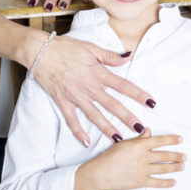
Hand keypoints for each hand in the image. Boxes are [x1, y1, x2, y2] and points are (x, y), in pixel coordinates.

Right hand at [32, 35, 155, 145]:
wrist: (40, 51)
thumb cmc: (65, 47)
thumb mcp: (91, 48)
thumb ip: (110, 56)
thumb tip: (128, 56)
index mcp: (98, 73)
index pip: (123, 85)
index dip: (138, 94)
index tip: (151, 102)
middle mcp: (88, 86)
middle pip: (112, 104)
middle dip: (127, 117)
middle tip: (140, 128)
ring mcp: (75, 96)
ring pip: (94, 115)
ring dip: (107, 128)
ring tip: (119, 139)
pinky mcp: (62, 101)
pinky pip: (71, 119)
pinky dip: (78, 131)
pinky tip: (86, 142)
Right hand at [74, 128, 182, 189]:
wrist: (100, 174)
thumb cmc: (109, 157)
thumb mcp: (124, 143)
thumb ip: (138, 138)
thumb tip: (148, 130)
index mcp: (140, 145)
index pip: (160, 140)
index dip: (172, 139)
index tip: (180, 139)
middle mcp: (144, 157)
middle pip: (165, 155)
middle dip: (176, 155)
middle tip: (185, 156)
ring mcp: (143, 170)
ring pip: (163, 168)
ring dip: (175, 167)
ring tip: (182, 166)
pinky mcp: (140, 182)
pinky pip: (157, 183)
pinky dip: (166, 183)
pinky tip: (174, 182)